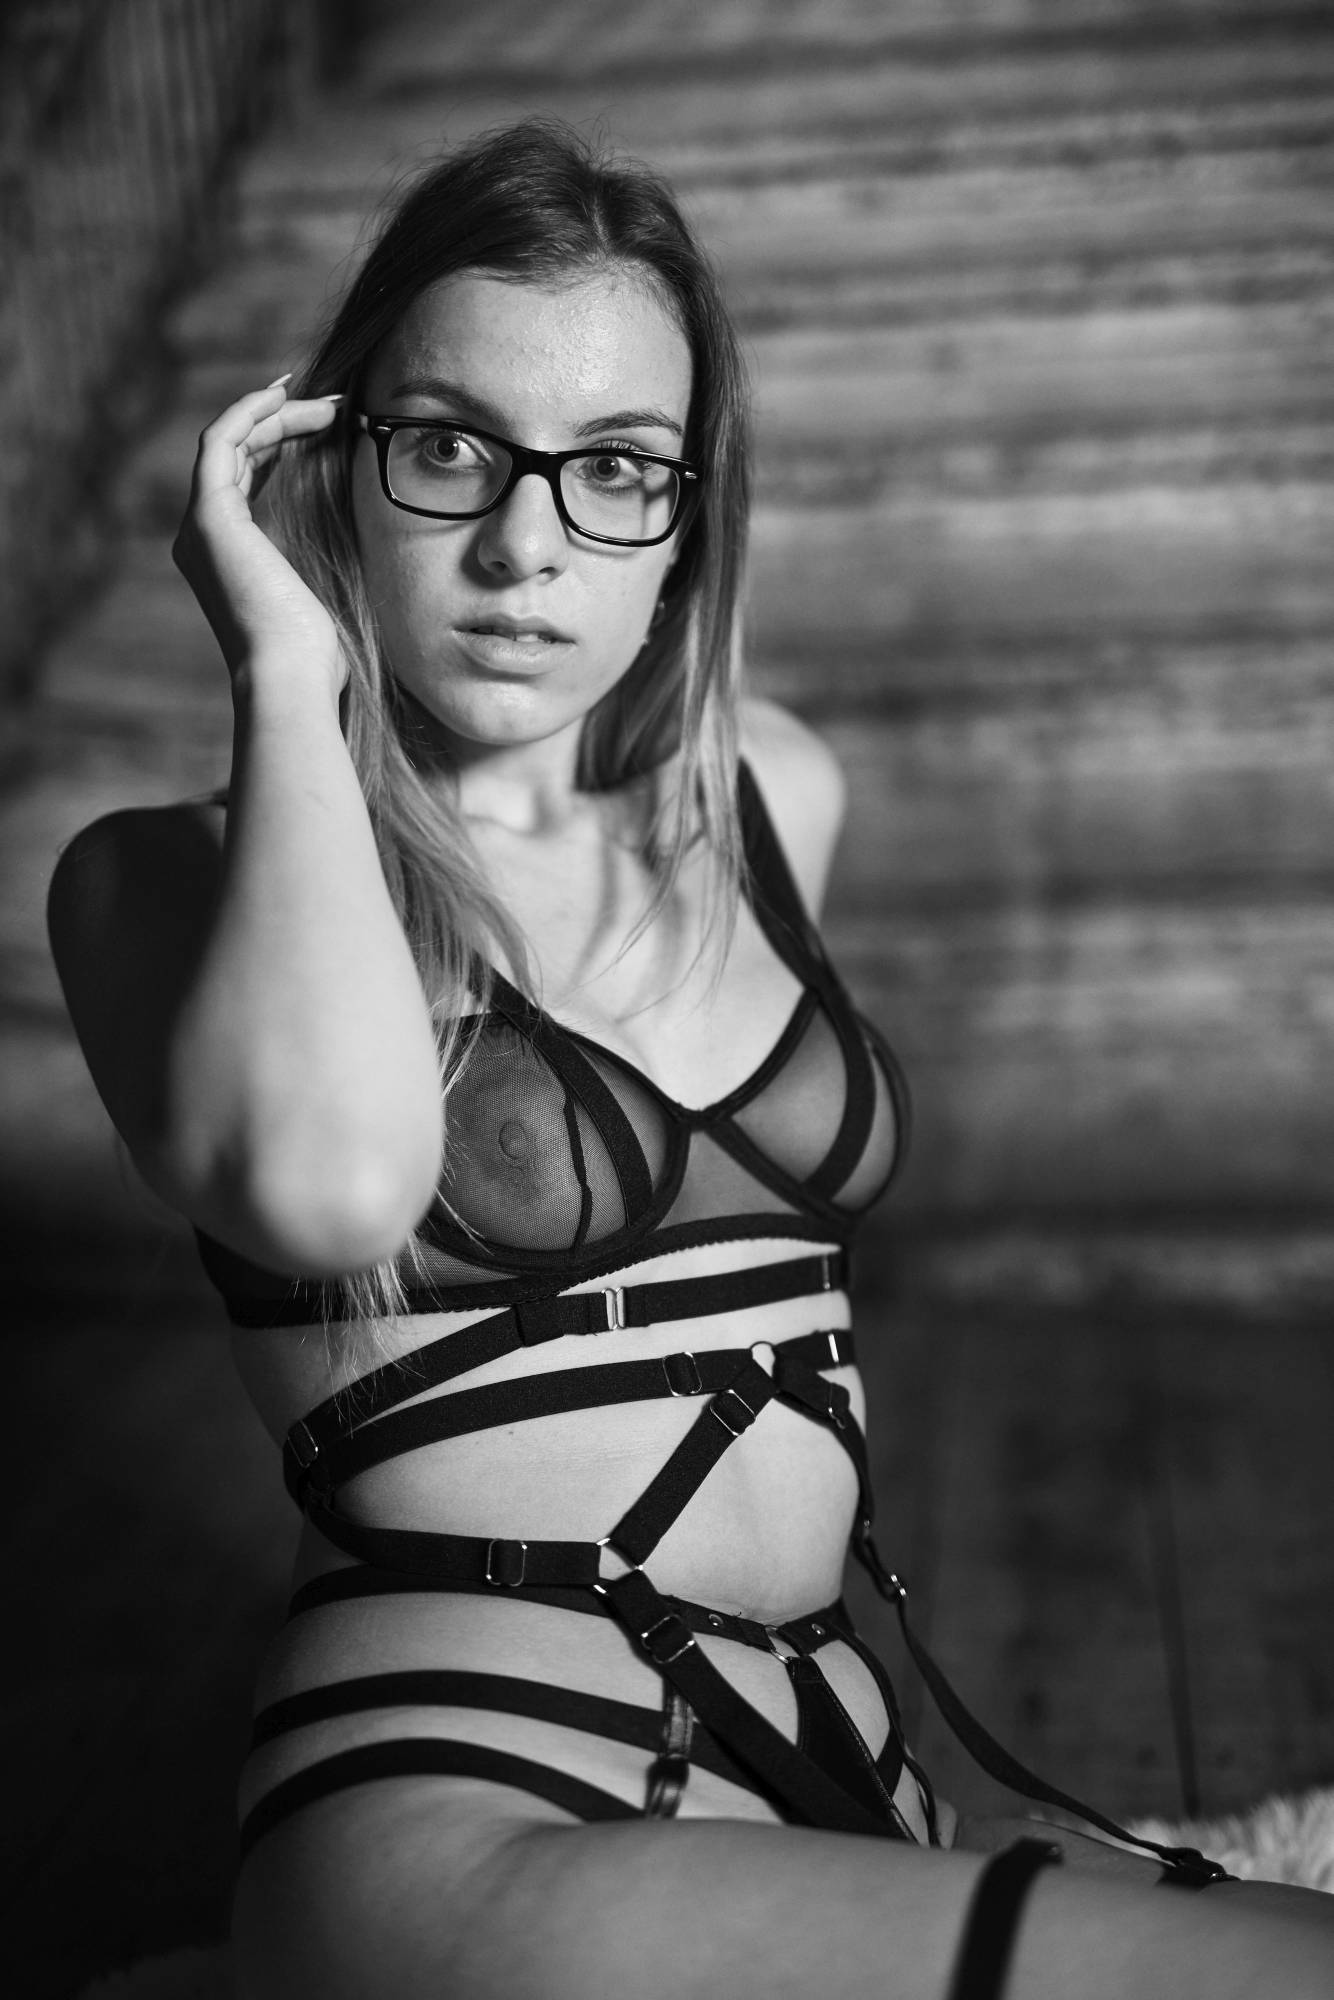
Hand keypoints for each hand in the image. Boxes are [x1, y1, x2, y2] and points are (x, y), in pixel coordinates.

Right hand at [172, 378, 346, 695]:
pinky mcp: (210, 515)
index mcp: (227, 555)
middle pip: (238, 454)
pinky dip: (251, 412)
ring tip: (327, 403)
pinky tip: (286, 397)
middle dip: (283, 420)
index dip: (282, 441)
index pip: (247, 477)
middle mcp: (204, 537)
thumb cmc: (316, 655)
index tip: (325, 420)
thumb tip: (367, 535)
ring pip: (231, 440)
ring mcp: (202, 525)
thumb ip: (327, 558)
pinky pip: (222, 440)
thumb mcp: (327, 594)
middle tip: (332, 403)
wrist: (291, 677)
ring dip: (277, 413)